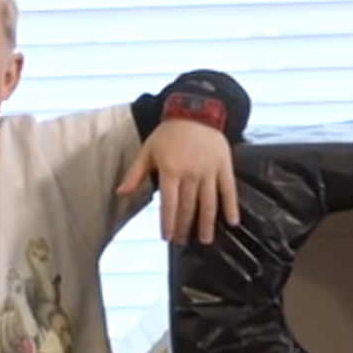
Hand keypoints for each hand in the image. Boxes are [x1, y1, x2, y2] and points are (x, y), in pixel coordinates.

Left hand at [117, 119, 239, 243]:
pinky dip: (231, 207)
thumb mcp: (147, 151)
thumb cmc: (169, 133)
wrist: (196, 112)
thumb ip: (135, 174)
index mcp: (170, 170)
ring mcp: (209, 171)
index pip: (168, 203)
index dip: (168, 223)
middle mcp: (191, 173)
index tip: (167, 238)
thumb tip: (120, 193)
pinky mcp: (224, 166)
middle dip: (184, 226)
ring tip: (205, 239)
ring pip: (208, 203)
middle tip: (182, 241)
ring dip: (206, 223)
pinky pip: (229, 190)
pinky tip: (232, 222)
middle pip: (188, 206)